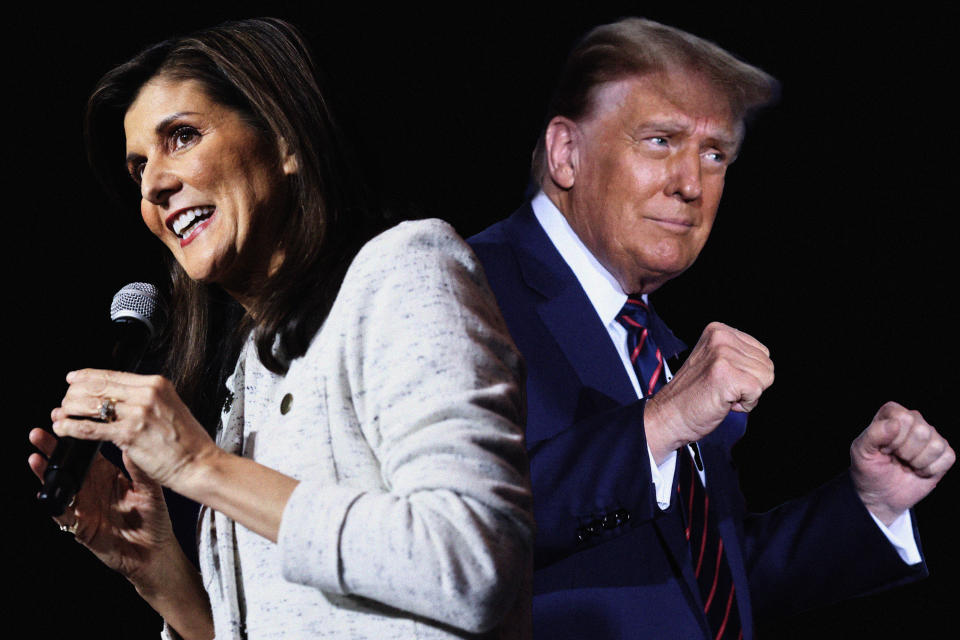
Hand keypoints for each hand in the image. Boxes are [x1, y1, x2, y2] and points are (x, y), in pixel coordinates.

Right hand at [28, 428, 179, 586]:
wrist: (154, 551)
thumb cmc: (153, 518)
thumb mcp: (149, 488)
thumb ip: (139, 467)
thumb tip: (132, 440)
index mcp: (107, 474)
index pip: (85, 451)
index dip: (76, 436)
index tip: (67, 418)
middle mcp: (91, 488)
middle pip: (67, 465)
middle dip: (51, 449)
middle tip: (39, 433)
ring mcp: (84, 507)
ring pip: (59, 487)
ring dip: (46, 473)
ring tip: (36, 458)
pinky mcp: (81, 528)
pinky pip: (63, 516)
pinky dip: (54, 505)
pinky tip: (46, 493)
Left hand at [51, 369, 219, 491]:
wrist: (200, 464)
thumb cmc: (189, 443)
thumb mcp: (171, 408)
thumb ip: (148, 400)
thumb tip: (121, 400)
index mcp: (157, 384)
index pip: (113, 374)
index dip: (87, 375)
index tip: (73, 378)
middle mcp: (147, 394)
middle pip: (98, 386)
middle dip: (74, 393)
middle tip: (64, 401)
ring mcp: (138, 413)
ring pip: (91, 404)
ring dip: (69, 408)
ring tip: (60, 414)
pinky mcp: (129, 434)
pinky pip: (90, 427)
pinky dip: (71, 426)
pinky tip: (63, 427)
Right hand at [644, 322, 773, 462]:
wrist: (669, 415)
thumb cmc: (692, 395)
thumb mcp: (714, 360)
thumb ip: (737, 354)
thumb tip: (765, 362)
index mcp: (718, 330)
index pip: (762, 352)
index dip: (748, 373)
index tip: (724, 379)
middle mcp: (721, 337)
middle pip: (767, 364)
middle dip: (750, 383)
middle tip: (722, 389)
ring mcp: (723, 355)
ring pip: (766, 378)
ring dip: (747, 394)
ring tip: (722, 394)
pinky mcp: (728, 375)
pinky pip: (758, 392)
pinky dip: (745, 404)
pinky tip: (724, 402)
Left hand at [851, 401, 953, 526]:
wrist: (880, 495)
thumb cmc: (868, 469)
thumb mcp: (861, 452)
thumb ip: (873, 434)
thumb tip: (894, 423)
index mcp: (892, 413)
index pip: (903, 418)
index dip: (893, 439)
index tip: (884, 449)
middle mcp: (914, 420)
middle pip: (922, 431)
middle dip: (905, 452)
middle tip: (895, 458)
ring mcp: (930, 436)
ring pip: (935, 445)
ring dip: (917, 462)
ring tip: (906, 464)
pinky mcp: (943, 453)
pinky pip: (948, 457)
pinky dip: (930, 470)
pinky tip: (918, 470)